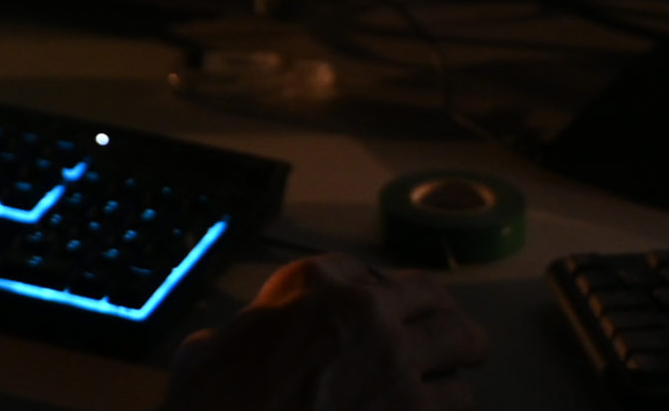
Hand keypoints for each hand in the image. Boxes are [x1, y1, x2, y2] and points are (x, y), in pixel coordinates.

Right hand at [161, 255, 486, 410]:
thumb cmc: (211, 405)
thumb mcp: (205, 351)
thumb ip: (229, 341)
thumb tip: (213, 350)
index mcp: (312, 283)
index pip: (372, 273)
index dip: (390, 296)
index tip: (395, 313)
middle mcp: (363, 310)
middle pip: (435, 299)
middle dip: (449, 321)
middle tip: (458, 342)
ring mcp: (393, 361)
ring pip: (462, 347)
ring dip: (456, 369)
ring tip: (454, 385)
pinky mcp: (410, 409)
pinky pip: (457, 402)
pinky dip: (449, 409)